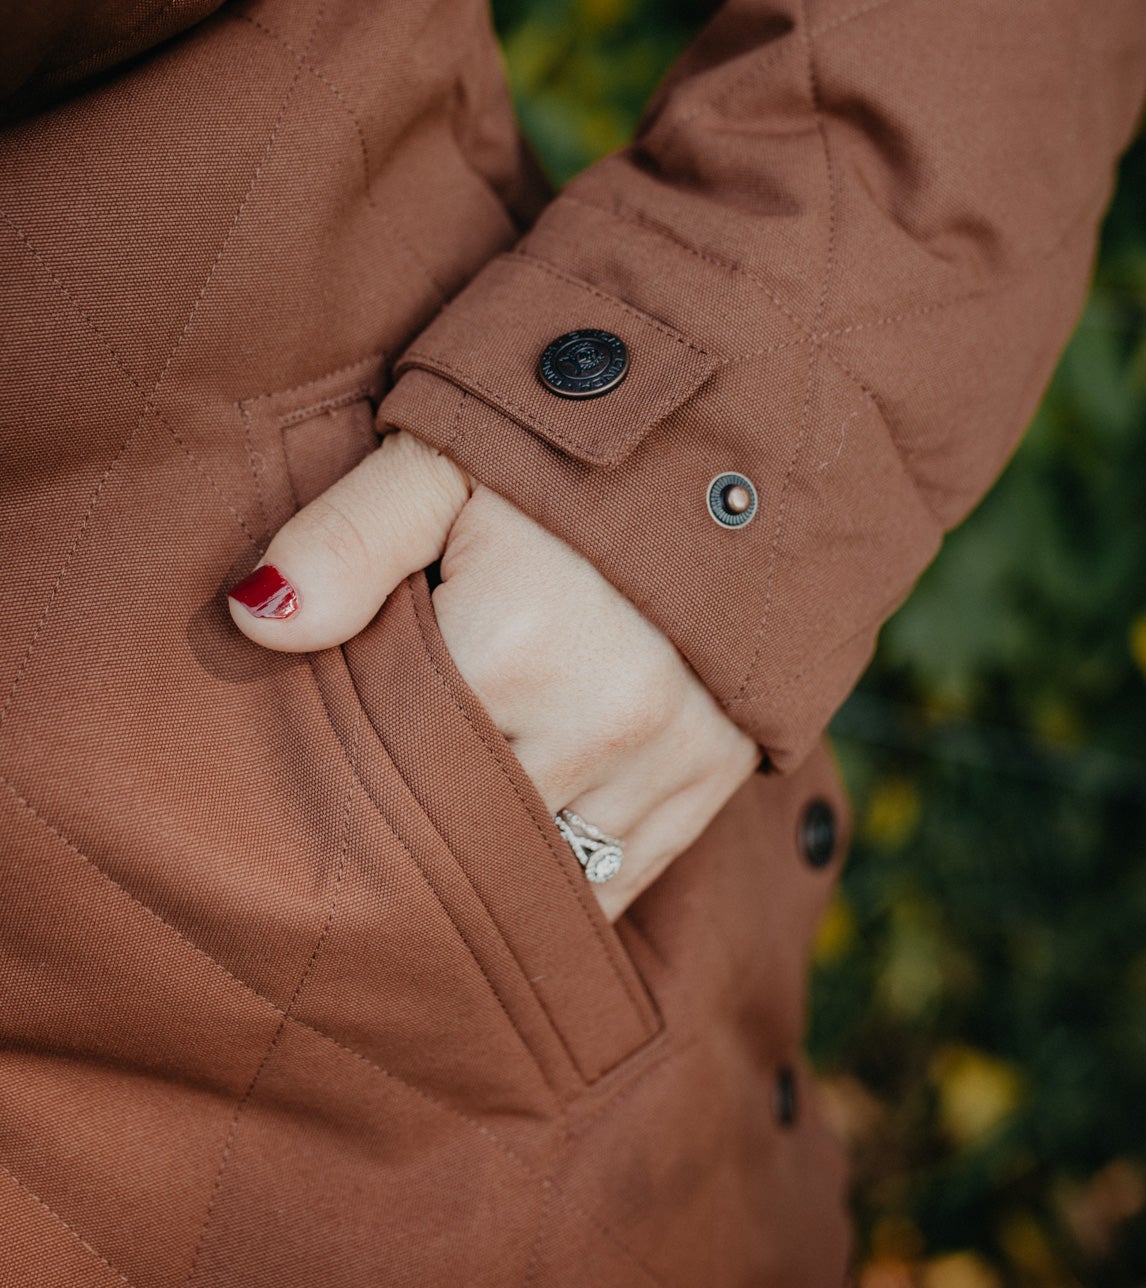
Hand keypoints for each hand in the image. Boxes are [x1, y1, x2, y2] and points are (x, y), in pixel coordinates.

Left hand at [227, 431, 759, 918]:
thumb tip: (256, 622)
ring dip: (494, 854)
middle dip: (420, 820)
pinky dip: (567, 875)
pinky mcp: (716, 774)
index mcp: (515, 646)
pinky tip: (528, 841)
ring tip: (454, 816)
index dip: (354, 758)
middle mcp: (600, 723)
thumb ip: (348, 538)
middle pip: (466, 834)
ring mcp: (668, 756)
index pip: (391, 764)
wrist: (737, 417)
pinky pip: (622, 881)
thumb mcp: (445, 456)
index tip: (338, 740)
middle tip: (385, 790)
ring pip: (542, 871)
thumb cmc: (568, 433)